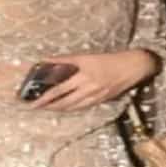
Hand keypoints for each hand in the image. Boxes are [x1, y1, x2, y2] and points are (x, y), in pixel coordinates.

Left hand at [28, 49, 158, 111]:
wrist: (131, 67)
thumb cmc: (108, 60)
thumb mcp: (85, 57)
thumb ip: (64, 61)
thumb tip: (46, 61)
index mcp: (83, 77)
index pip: (59, 90)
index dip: (45, 98)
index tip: (33, 102)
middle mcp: (88, 89)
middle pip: (64, 103)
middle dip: (49, 106)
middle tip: (36, 108)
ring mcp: (95, 97)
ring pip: (72, 108)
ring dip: (59, 109)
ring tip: (47, 108)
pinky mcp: (101, 101)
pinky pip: (82, 107)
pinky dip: (71, 108)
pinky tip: (65, 107)